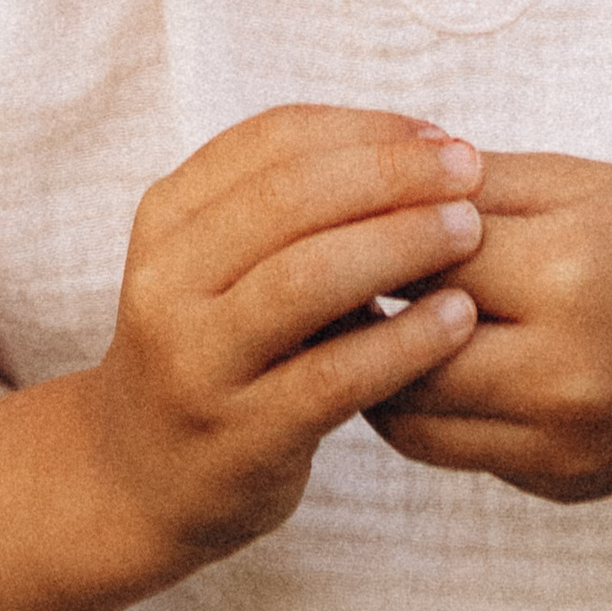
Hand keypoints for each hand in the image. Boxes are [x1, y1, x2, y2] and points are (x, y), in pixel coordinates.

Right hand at [82, 110, 485, 566]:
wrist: (142, 482)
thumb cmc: (219, 347)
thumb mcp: (224, 263)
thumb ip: (294, 208)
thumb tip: (423, 150)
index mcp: (168, 217)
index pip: (273, 140)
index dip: (366, 128)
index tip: (439, 134)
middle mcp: (166, 283)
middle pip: (288, 198)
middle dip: (390, 174)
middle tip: (468, 172)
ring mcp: (197, 364)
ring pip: (305, 278)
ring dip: (400, 243)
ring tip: (469, 231)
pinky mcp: (239, 438)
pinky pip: (332, 376)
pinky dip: (402, 340)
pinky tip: (457, 320)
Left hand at [371, 154, 611, 610]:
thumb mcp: (583, 184)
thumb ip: (475, 186)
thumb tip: (368, 179)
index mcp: (572, 271)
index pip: (425, 251)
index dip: (373, 225)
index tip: (333, 204)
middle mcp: (566, 371)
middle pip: (405, 343)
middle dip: (359, 302)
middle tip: (322, 262)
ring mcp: (563, 441)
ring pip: (410, 412)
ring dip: (373, 363)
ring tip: (358, 312)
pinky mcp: (560, 483)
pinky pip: (453, 447)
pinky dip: (421, 403)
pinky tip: (420, 355)